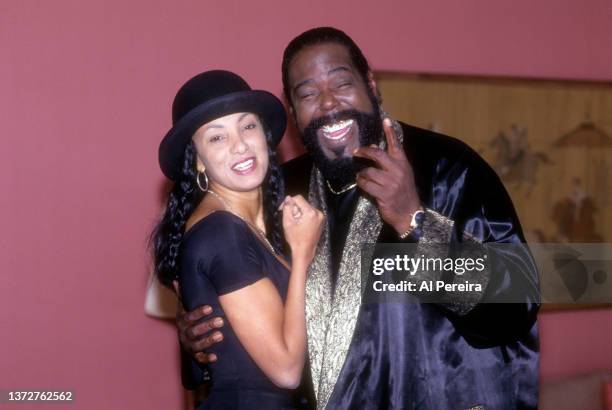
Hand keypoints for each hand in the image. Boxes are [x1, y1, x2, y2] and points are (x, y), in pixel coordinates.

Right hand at [174, 280, 224, 363]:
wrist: (185, 339)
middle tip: (221, 320)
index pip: (189, 316)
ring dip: (208, 341)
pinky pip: (199, 359)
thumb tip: (175, 279)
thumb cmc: (188, 319)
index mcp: (182, 320)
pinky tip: (215, 357)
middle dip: (207, 326)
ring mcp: (188, 345)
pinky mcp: (194, 355)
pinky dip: (206, 358)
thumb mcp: (183, 307)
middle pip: (193, 331)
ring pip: (196, 345)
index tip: (210, 308)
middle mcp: (184, 333)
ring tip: (220, 335)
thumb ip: (181, 295)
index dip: (199, 312)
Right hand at [280, 195, 324, 264]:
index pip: (298, 198)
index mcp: (311, 213)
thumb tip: (288, 198)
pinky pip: (311, 213)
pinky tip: (301, 224)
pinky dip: (304, 215)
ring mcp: (321, 217)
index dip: (289, 202)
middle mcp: (318, 213)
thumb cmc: (295, 239)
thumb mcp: (288, 223)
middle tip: (290, 219)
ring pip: (306, 207)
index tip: (282, 209)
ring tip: (295, 223)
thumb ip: (287, 208)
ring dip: (299, 212)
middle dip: (295, 209)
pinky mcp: (321, 221)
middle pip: (303, 203)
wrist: (304, 252)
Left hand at [353, 118, 420, 234]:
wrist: (409, 212)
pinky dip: (361, 183)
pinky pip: (366, 184)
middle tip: (356, 152)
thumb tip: (372, 148)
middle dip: (364, 152)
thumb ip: (390, 162)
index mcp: (403, 163)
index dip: (390, 132)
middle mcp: (397, 170)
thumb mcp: (401, 174)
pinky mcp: (383, 194)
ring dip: (361, 173)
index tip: (385, 119)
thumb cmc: (403, 191)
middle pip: (377, 154)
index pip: (396, 144)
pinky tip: (361, 183)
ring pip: (369, 171)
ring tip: (361, 176)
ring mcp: (391, 182)